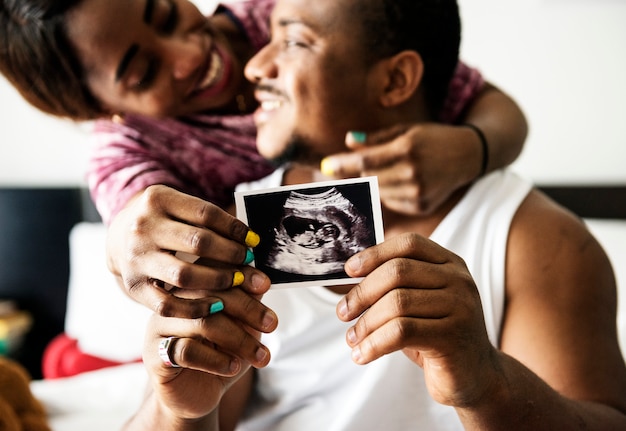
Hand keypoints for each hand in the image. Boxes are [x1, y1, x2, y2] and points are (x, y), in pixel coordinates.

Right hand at [107, 184, 270, 317]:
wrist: (119, 238)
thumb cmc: (163, 221)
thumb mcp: (178, 207)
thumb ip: (208, 219)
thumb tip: (251, 240)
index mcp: (158, 200)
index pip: (206, 214)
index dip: (234, 229)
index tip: (254, 240)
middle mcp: (143, 228)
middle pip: (198, 242)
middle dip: (230, 254)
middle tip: (248, 261)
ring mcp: (137, 259)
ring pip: (185, 275)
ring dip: (218, 279)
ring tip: (237, 280)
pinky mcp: (134, 287)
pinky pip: (168, 304)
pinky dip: (195, 308)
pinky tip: (217, 305)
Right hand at [143, 287, 276, 420]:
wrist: (197, 394)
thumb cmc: (220, 354)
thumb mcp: (241, 326)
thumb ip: (247, 303)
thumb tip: (261, 282)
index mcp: (189, 288)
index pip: (212, 271)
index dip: (241, 275)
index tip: (265, 286)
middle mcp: (171, 303)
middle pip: (209, 295)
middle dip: (247, 309)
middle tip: (271, 324)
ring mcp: (159, 328)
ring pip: (201, 323)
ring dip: (239, 339)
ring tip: (260, 355)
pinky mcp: (155, 356)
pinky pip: (186, 351)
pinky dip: (216, 359)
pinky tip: (233, 367)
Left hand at [320, 124, 480, 215]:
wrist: (469, 155)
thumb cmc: (433, 137)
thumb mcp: (406, 130)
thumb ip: (376, 138)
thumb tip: (348, 140)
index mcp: (407, 149)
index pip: (366, 160)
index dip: (343, 164)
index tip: (325, 165)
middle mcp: (413, 173)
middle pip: (369, 178)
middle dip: (354, 173)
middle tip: (342, 168)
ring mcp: (418, 193)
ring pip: (379, 192)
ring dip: (373, 183)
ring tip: (381, 171)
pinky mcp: (422, 206)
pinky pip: (392, 202)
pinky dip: (389, 193)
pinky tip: (400, 182)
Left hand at [337, 233, 497, 406]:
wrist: (477, 376)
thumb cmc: (437, 335)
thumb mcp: (420, 303)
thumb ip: (396, 285)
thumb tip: (352, 274)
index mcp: (450, 264)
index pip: (409, 244)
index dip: (375, 253)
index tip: (349, 270)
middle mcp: (459, 281)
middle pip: (398, 272)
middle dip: (362, 292)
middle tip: (343, 312)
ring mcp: (460, 308)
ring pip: (396, 303)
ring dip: (365, 323)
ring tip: (352, 339)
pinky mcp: (453, 338)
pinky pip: (401, 332)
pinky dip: (374, 344)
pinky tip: (362, 355)